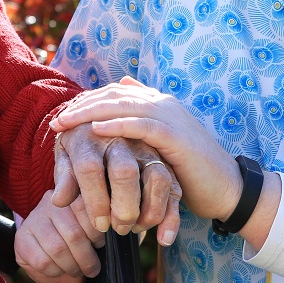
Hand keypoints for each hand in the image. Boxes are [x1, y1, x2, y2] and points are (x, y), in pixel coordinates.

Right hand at [14, 190, 103, 282]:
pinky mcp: (21, 240)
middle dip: (87, 258)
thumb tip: (111, 230)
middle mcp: (50, 202)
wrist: (50, 258)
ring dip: (72, 267)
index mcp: (71, 195)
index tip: (99, 245)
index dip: (96, 234)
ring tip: (78, 270)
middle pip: (74, 234)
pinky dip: (55, 272)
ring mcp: (33, 220)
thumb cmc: (76, 243)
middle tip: (93, 269)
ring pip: (58, 249)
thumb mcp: (89, 230)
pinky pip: (43, 261)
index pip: (86, 211)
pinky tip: (59, 270)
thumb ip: (97, 225)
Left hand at [51, 77, 240, 221]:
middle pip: (113, 96)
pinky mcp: (175, 135)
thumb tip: (121, 101)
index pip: (114, 94)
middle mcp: (162, 103)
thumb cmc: (191, 172)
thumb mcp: (161, 147)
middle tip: (57, 121)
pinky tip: (95, 130)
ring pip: (122, 106)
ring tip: (66, 124)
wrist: (226, 188)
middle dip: (82, 106)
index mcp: (157, 104)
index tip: (63, 117)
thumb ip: (142, 127)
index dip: (87, 103)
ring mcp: (170, 116)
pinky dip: (116, 125)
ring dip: (90, 113)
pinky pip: (141, 125)